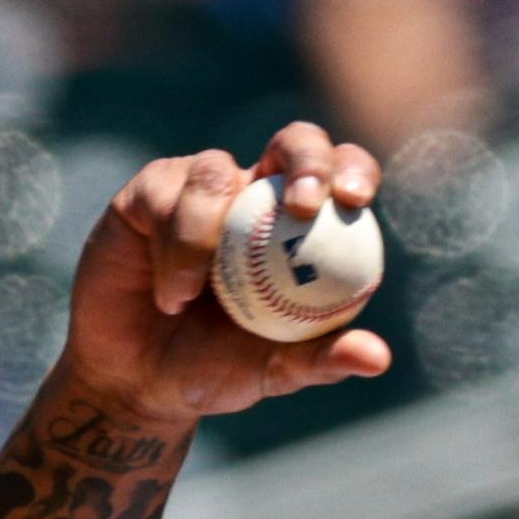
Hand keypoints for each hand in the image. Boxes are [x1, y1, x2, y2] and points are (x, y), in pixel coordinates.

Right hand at [49, 123, 392, 427]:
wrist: (141, 377)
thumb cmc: (216, 368)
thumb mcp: (274, 370)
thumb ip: (323, 359)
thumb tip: (378, 359)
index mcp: (300, 225)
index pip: (340, 175)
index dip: (354, 170)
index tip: (355, 201)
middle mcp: (255, 192)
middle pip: (294, 141)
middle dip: (306, 160)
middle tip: (304, 206)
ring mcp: (200, 185)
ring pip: (214, 172)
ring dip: (204, 234)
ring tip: (189, 299)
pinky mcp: (149, 191)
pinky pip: (165, 196)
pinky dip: (171, 246)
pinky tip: (170, 294)